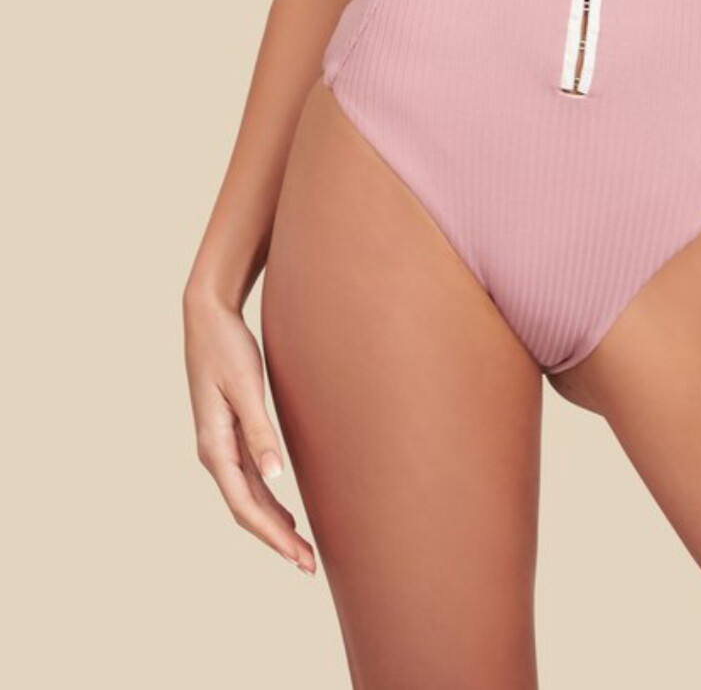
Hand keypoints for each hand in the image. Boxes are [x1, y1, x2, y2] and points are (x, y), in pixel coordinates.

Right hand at [183, 286, 316, 573]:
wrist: (207, 317)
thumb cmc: (227, 347)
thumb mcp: (246, 386)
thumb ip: (260, 431)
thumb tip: (275, 478)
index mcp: (214, 446)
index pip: (246, 505)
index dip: (273, 535)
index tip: (298, 556)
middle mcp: (214, 452)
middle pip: (247, 509)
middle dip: (277, 539)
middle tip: (309, 565)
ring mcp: (221, 444)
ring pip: (248, 497)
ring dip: (274, 524)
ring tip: (302, 549)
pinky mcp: (230, 433)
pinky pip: (249, 479)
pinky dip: (268, 501)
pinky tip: (285, 513)